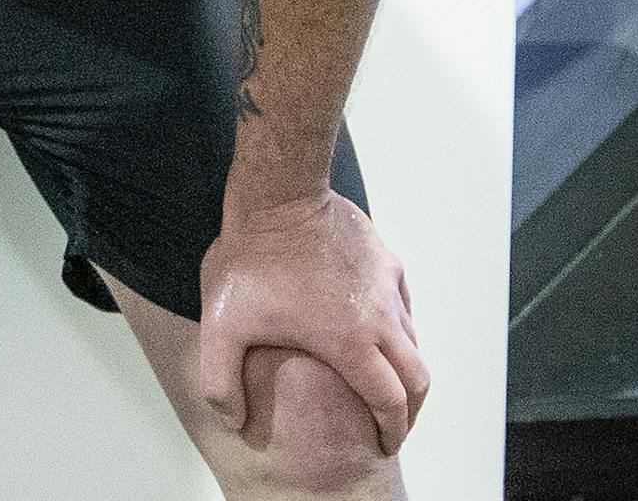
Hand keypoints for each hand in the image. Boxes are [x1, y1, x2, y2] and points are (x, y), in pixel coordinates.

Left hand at [196, 187, 428, 456]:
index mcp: (349, 342)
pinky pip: (403, 301)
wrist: (275, 194)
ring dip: (405, 365)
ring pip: (412, 337)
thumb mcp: (220, 327)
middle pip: (417, 376)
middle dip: (411, 408)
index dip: (392, 429)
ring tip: (384, 378)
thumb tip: (234, 420)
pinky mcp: (383, 258)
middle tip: (394, 422)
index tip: (385, 443)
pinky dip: (400, 324)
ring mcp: (385, 284)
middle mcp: (378, 316)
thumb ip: (221, 384)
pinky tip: (378, 327)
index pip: (391, 402)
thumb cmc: (249, 259)